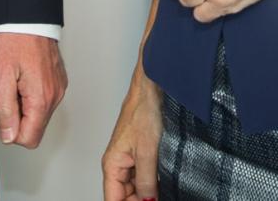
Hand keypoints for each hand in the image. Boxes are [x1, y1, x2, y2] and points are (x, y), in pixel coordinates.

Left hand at [0, 32, 66, 148]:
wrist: (27, 15)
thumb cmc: (14, 39)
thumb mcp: (1, 75)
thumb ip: (5, 110)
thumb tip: (8, 135)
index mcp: (41, 98)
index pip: (29, 139)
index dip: (11, 131)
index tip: (4, 112)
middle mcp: (55, 95)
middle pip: (35, 127)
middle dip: (17, 117)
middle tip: (8, 91)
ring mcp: (58, 87)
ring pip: (39, 114)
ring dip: (24, 105)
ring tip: (15, 80)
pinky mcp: (58, 79)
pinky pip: (44, 99)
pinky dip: (31, 94)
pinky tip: (23, 76)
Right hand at [102, 70, 161, 200]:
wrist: (152, 89)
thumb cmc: (143, 110)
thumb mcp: (147, 151)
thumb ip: (146, 181)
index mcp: (112, 165)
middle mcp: (119, 165)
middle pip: (126, 197)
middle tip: (159, 197)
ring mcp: (131, 161)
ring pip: (137, 190)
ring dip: (149, 194)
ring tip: (163, 189)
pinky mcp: (142, 156)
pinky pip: (145, 178)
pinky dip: (154, 185)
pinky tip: (165, 185)